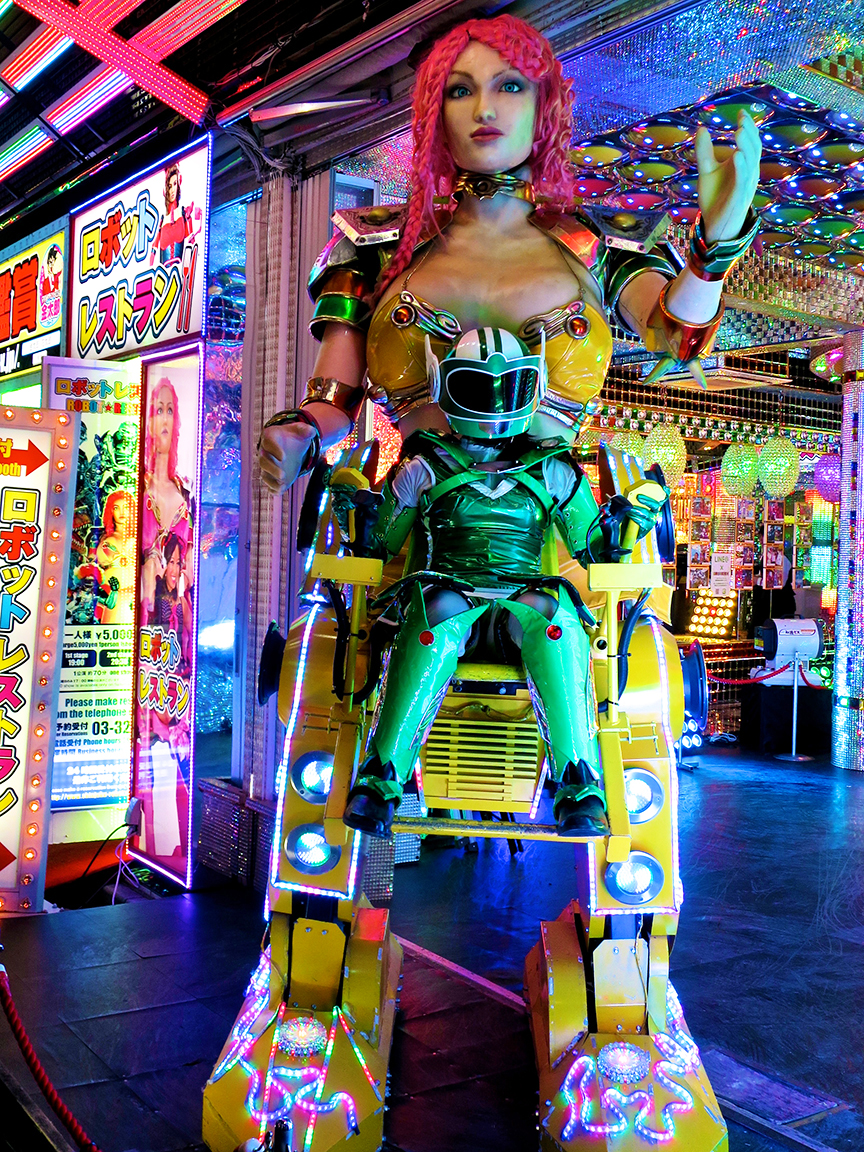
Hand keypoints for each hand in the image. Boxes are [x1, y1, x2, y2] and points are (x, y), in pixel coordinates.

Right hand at [258, 422, 316, 493]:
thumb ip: (305, 430)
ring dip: (272, 480)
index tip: (284, 457)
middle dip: (272, 469)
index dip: (274, 450)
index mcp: (270, 437)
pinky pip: (269, 484)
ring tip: (283, 484)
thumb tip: (312, 432)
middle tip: (283, 475)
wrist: (291, 448)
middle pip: (264, 462)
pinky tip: (280, 491)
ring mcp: (268, 466)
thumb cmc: (294, 437)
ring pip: (265, 474)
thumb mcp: (300, 431)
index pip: (268, 443)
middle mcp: (265, 452)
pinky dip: (273, 488)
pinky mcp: (272, 476)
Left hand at [695, 110, 760, 243]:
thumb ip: (705, 151)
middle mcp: (748, 173)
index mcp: (743, 165)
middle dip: (749, 133)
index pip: (750, 142)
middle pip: (754, 149)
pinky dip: (742, 168)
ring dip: (746, 147)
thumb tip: (701, 128)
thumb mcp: (707, 170)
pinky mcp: (739, 198)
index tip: (741, 112)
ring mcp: (746, 186)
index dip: (748, 127)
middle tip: (742, 120)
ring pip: (751, 163)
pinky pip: (743, 181)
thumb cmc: (715, 198)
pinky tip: (737, 156)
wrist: (714, 225)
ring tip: (739, 132)